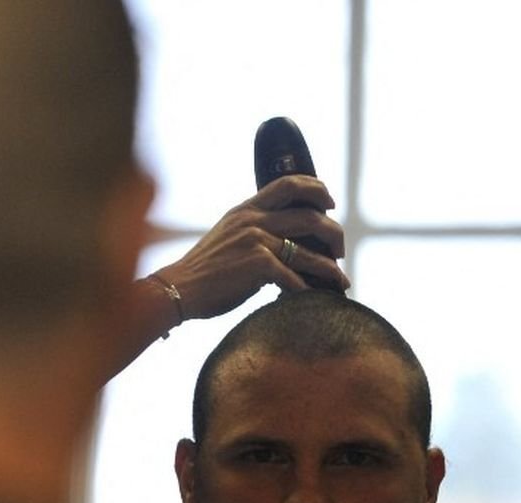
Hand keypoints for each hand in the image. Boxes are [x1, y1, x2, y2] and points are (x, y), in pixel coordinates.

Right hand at [154, 175, 348, 320]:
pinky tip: (315, 300)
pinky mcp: (259, 266)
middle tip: (339, 250)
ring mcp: (257, 242)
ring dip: (330, 268)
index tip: (330, 204)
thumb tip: (283, 240)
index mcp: (246, 210)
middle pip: (310, 216)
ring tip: (340, 280)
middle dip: (334, 234)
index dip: (316, 190)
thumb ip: (252, 229)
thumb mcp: (226, 235)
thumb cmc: (203, 269)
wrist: (179, 288)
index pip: (288, 184)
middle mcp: (254, 221)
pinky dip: (307, 291)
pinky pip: (295, 279)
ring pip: (309, 252)